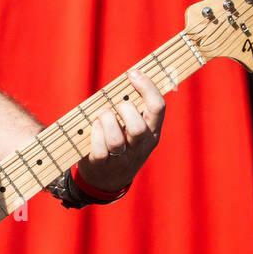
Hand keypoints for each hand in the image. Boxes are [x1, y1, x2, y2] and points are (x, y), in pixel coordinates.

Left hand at [77, 67, 164, 194]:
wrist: (106, 180)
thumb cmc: (121, 144)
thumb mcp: (135, 130)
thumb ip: (136, 109)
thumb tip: (129, 77)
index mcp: (152, 133)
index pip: (158, 107)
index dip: (147, 87)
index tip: (133, 73)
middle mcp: (139, 147)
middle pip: (138, 127)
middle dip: (124, 110)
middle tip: (116, 105)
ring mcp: (121, 158)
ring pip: (116, 139)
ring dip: (106, 121)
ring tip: (102, 114)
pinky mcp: (101, 164)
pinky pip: (99, 149)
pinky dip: (95, 134)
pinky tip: (94, 127)